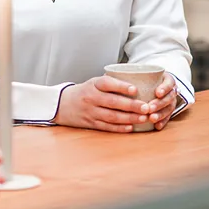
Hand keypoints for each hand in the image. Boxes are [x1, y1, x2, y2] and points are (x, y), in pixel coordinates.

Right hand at [54, 75, 175, 132]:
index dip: (121, 86)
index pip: (108, 83)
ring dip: (129, 118)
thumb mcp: (94, 82)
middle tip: (147, 107)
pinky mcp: (90, 123)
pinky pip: (107, 126)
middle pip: (113, 102)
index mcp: (93, 84)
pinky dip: (119, 128)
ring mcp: (90, 112)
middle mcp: (91, 98)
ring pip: (112, 116)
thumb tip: (139, 80)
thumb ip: (112, 82)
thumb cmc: (85, 91)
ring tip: (144, 118)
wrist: (62, 105)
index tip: (135, 89)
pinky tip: (131, 127)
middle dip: (132, 106)